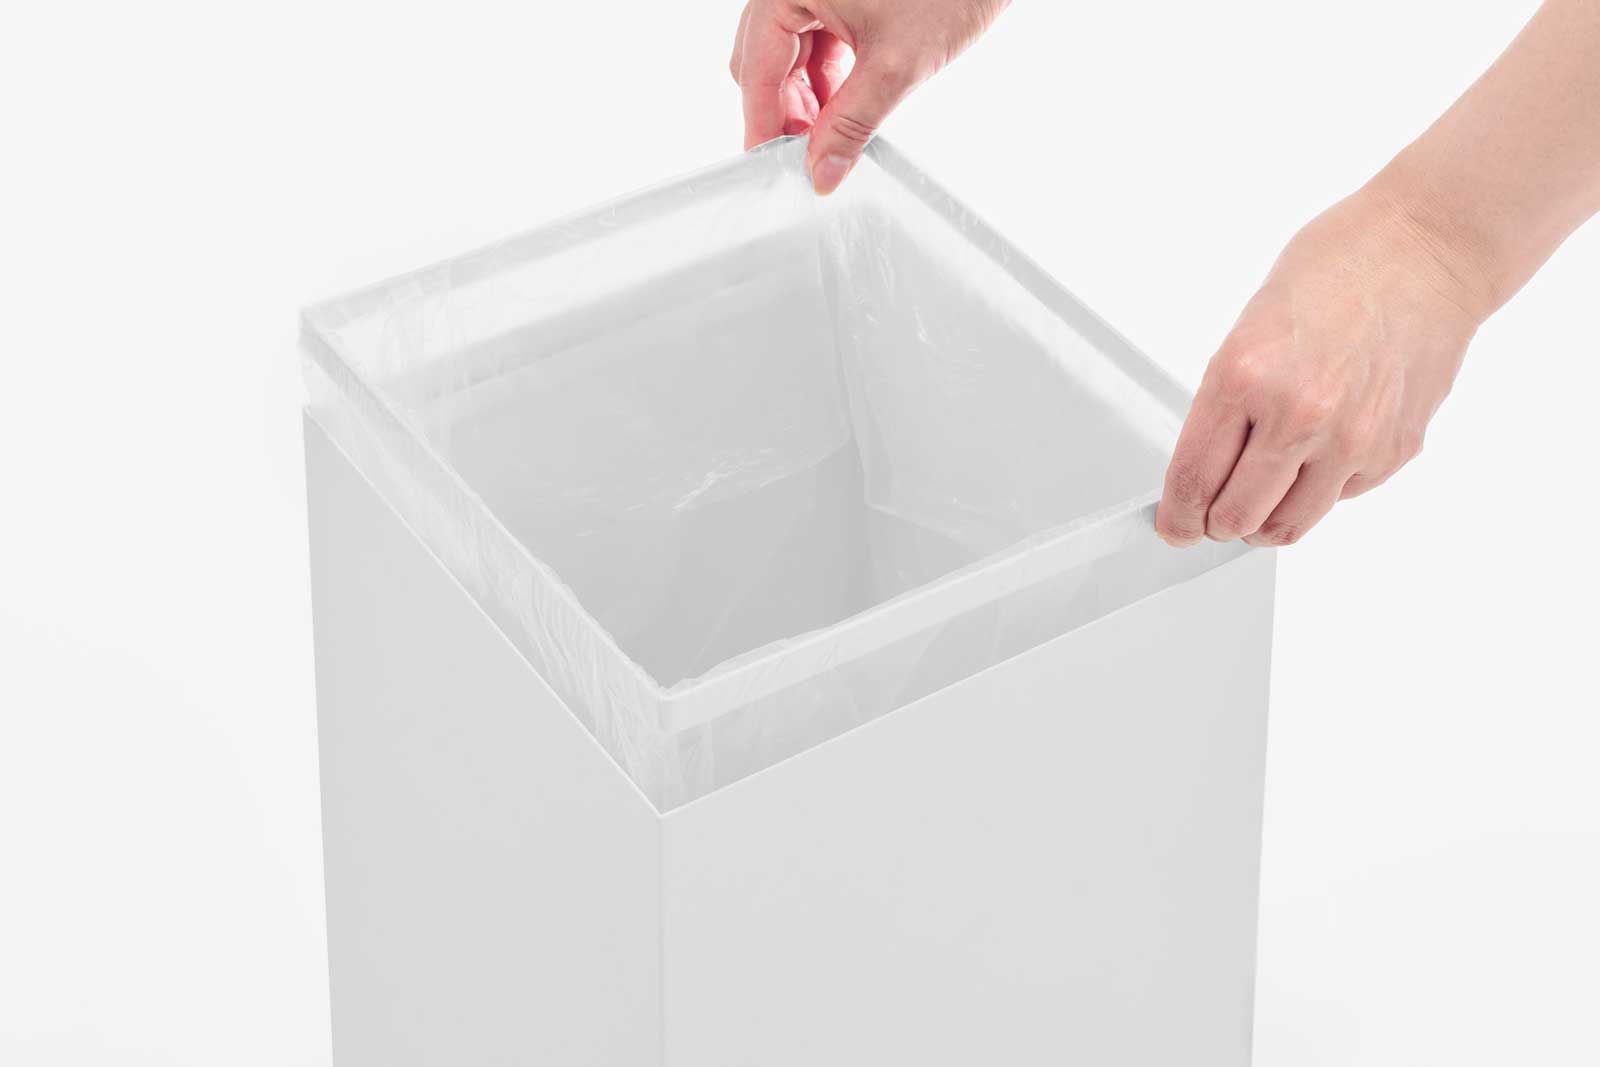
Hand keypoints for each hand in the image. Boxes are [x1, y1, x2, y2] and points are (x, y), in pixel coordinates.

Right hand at [730, 0, 1006, 193]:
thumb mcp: (895, 66)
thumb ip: (851, 125)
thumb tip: (822, 171)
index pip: (757, 68)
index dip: (764, 123)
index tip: (773, 166)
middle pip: (765, 62)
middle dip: (785, 112)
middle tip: (809, 156)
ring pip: (789, 55)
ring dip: (806, 99)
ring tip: (831, 137)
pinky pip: (814, 42)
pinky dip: (825, 78)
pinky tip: (842, 108)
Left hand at [1155, 187, 1489, 547]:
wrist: (1427, 250)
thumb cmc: (1336, 270)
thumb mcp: (1248, 328)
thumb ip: (1227, 402)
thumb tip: (1207, 468)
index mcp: (1244, 376)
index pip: (1194, 479)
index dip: (1177, 516)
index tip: (1174, 527)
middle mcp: (1298, 415)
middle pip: (1236, 518)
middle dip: (1215, 524)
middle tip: (1212, 515)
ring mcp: (1351, 439)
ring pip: (1288, 526)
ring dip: (1264, 522)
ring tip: (1260, 500)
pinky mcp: (1393, 451)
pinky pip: (1338, 499)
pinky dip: (1319, 490)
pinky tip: (1319, 452)